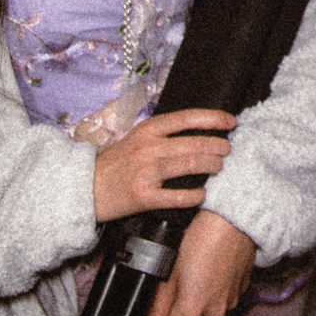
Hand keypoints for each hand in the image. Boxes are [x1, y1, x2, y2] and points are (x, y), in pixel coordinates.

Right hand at [92, 109, 235, 222]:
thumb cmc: (116, 163)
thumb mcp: (137, 138)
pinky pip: (178, 196)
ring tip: (219, 168)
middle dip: (218, 147)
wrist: (84, 188)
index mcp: (148, 129)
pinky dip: (195, 195)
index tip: (231, 122)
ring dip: (212, 167)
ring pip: (191, 166)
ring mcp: (146, 173)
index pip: (188, 118)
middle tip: (228, 150)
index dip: (214, 118)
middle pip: (195, 144)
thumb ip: (164, 133)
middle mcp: (149, 148)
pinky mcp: (144, 197)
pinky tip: (202, 194)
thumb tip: (199, 130)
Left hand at [117, 209, 257, 315]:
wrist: (238, 218)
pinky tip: (204, 276)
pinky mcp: (238, 293)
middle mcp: (212, 312)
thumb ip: (157, 306)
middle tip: (165, 295)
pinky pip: (216, 306)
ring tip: (188, 278)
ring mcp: (228, 304)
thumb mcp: (170, 269)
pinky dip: (206, 299)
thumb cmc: (204, 236)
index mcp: (191, 309)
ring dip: (189, 310)